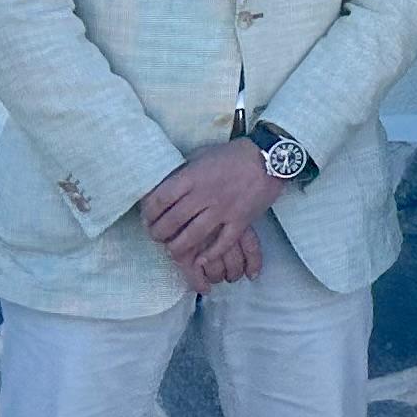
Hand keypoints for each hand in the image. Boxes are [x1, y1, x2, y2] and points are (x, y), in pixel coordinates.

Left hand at [140, 141, 279, 284]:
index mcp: (192, 177)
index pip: (160, 199)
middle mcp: (205, 195)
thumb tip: (164, 185)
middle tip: (156, 236)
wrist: (269, 158)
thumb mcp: (202, 155)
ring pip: (193, 236)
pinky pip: (223, 243)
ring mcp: (223, 209)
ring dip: (178, 247)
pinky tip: (201, 260)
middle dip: (159, 233)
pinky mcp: (241, 220)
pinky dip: (210, 254)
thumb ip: (184, 172)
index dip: (149, 213)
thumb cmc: (232, 155)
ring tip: (172, 250)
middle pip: (173, 221)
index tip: (147, 218)